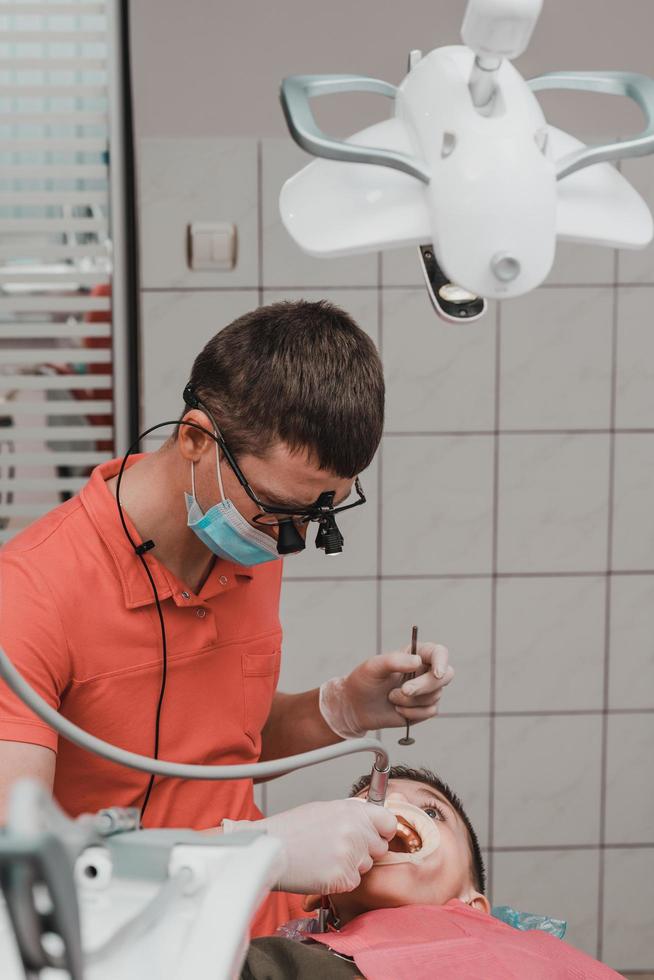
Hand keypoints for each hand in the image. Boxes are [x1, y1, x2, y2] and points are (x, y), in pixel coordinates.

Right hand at [222, 798, 396, 894]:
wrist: (268, 848)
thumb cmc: (290, 830)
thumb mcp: (323, 809)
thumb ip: (350, 815)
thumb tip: (367, 821)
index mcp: (352, 810)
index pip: (388, 822)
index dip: (382, 831)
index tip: (375, 836)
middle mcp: (355, 830)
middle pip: (379, 848)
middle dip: (365, 851)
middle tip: (340, 850)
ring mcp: (350, 854)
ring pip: (366, 866)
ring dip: (351, 866)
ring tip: (325, 858)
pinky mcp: (343, 877)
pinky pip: (352, 883)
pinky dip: (339, 881)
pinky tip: (321, 871)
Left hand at [319, 642, 453, 736]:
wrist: (355, 707)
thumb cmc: (363, 682)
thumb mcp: (373, 667)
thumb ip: (394, 661)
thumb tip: (418, 661)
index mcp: (414, 655)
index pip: (439, 653)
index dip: (442, 661)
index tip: (436, 673)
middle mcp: (424, 672)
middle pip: (445, 676)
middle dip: (425, 686)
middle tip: (404, 690)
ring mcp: (425, 691)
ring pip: (435, 696)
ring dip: (411, 701)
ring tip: (391, 697)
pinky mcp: (423, 709)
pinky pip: (429, 711)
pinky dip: (412, 712)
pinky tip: (397, 709)